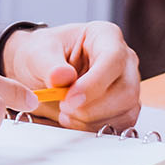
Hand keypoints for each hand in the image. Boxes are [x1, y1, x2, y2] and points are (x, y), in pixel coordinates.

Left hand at [0, 22, 139, 132]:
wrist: (39, 70)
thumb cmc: (43, 54)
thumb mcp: (37, 52)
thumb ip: (48, 64)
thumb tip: (62, 77)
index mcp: (105, 36)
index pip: (113, 59)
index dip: (94, 83)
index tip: (70, 97)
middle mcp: (123, 59)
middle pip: (126, 90)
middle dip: (92, 106)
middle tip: (64, 106)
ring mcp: (127, 84)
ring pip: (126, 111)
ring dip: (93, 119)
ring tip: (65, 112)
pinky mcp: (124, 106)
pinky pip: (120, 124)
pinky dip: (96, 127)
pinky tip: (75, 120)